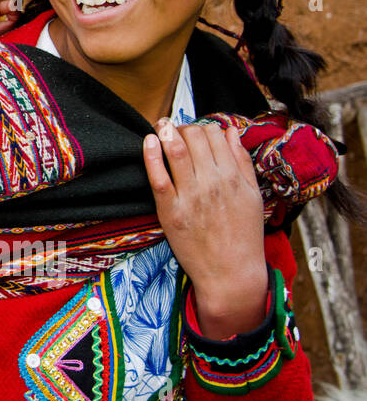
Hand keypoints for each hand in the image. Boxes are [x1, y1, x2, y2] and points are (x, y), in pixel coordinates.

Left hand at [142, 120, 268, 338]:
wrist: (231, 273)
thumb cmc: (243, 235)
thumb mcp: (252, 195)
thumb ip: (242, 161)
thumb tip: (230, 131)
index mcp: (234, 177)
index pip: (214, 134)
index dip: (202, 127)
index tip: (194, 133)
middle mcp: (213, 182)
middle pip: (193, 136)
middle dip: (182, 128)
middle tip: (174, 131)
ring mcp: (190, 196)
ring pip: (175, 149)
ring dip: (165, 131)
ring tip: (160, 127)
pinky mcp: (170, 211)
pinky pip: (157, 176)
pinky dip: (151, 154)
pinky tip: (148, 141)